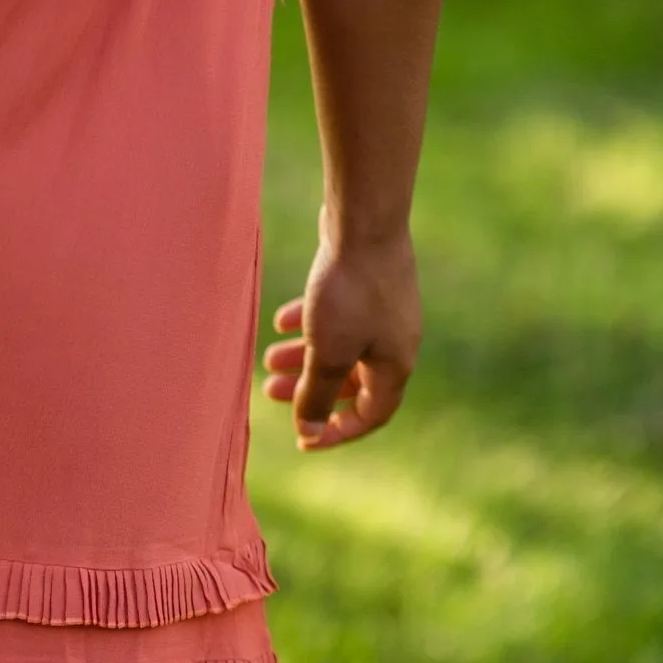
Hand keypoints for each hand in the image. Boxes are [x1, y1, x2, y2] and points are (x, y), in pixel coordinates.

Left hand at [261, 219, 420, 450]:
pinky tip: (281, 321)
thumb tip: (310, 432)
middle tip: (269, 391)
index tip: (304, 439)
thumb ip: (317, 395)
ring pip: (340, 347)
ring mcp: (385, 311)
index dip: (338, 432)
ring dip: (303, 356)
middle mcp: (395, 341)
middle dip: (309, 389)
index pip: (372, 415)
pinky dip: (311, 323)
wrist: (364, 223)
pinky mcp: (369, 284)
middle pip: (350, 381)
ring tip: (267, 357)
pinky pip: (339, 316)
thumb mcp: (327, 353)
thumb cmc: (348, 293)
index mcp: (394, 365)